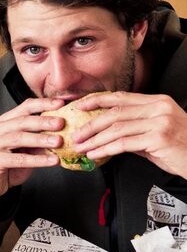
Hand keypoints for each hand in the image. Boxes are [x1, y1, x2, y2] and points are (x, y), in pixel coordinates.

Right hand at [0, 98, 66, 200]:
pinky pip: (18, 159)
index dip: (43, 104)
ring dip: (41, 139)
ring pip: (19, 138)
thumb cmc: (8, 164)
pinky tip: (52, 161)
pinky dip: (37, 160)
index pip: (24, 108)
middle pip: (21, 121)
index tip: (61, 103)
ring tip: (59, 142)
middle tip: (61, 123)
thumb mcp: (26, 149)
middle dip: (43, 121)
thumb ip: (39, 139)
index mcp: (3, 122)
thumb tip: (64, 133)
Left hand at [72, 91, 186, 177]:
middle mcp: (159, 108)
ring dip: (94, 139)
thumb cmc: (180, 148)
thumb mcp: (156, 133)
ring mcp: (160, 122)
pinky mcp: (159, 138)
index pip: (121, 97)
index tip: (79, 106)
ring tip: (81, 147)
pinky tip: (95, 154)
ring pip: (117, 128)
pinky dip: (105, 149)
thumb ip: (134, 130)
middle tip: (76, 135)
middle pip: (115, 113)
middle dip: (90, 124)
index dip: (97, 100)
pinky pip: (124, 143)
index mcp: (158, 102)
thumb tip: (107, 134)